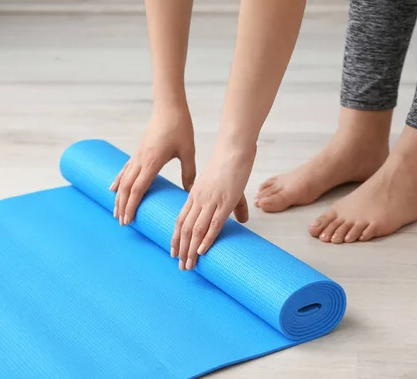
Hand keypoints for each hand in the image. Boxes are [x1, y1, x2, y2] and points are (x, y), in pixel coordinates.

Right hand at [110, 106, 195, 225]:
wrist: (169, 107)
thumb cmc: (180, 127)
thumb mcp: (188, 151)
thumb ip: (189, 172)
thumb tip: (191, 192)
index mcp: (153, 161)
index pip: (138, 188)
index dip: (131, 206)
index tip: (128, 220)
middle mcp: (141, 159)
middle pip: (126, 187)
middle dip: (123, 206)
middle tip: (121, 222)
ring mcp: (137, 155)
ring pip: (123, 179)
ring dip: (118, 196)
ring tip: (116, 211)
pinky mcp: (138, 151)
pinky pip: (124, 169)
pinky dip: (118, 181)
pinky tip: (113, 189)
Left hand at [171, 139, 255, 270]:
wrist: (234, 149)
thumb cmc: (231, 165)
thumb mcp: (227, 187)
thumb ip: (235, 206)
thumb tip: (243, 221)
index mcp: (195, 195)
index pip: (181, 220)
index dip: (176, 238)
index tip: (174, 252)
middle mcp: (198, 199)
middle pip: (185, 228)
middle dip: (182, 249)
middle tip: (181, 266)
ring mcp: (211, 200)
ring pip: (196, 229)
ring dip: (190, 250)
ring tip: (189, 265)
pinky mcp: (225, 201)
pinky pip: (213, 223)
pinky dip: (206, 239)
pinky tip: (201, 251)